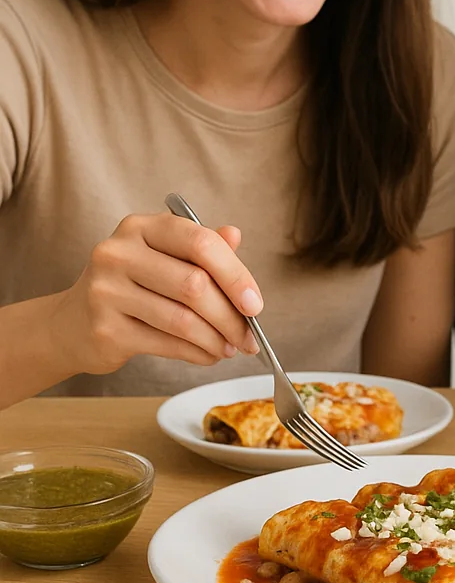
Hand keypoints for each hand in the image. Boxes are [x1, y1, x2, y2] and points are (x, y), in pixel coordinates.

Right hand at [51, 213, 263, 374]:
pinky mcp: (105, 329)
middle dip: (231, 317)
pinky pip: (167, 344)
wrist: (71, 324)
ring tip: (232, 347)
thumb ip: (202, 247)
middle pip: (195, 285)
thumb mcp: (165, 257)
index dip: (236, 275)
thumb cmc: (133, 286)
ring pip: (183, 319)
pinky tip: (209, 355)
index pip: (200, 243)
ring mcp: (106, 291)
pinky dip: (197, 353)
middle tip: (250, 336)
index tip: (255, 304)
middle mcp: (118, 253)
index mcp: (141, 227)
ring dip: (217, 339)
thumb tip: (236, 236)